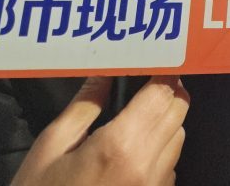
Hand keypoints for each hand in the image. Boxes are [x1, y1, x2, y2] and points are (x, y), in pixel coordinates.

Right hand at [11, 75, 189, 185]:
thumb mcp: (51, 147)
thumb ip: (85, 105)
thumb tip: (106, 73)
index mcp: (121, 145)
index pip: (162, 94)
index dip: (162, 73)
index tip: (155, 61)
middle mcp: (148, 166)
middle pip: (178, 112)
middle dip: (167, 93)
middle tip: (146, 84)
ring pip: (178, 139)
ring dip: (166, 123)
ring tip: (138, 120)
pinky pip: (170, 168)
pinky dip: (161, 153)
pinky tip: (134, 155)